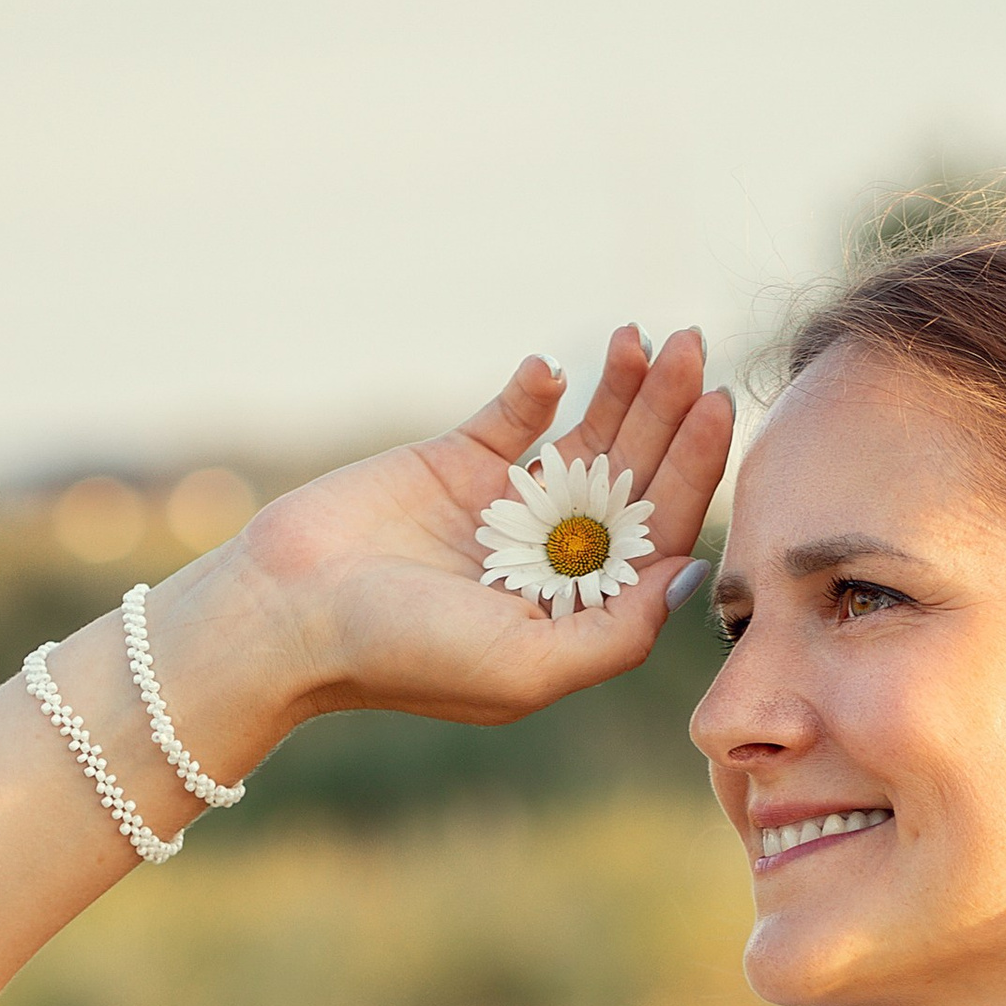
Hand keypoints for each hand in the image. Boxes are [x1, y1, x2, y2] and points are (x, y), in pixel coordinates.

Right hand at [185, 325, 731, 733]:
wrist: (287, 614)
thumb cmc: (403, 658)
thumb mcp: (527, 668)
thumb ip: (617, 633)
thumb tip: (688, 574)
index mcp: (575, 614)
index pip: (655, 536)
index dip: (692, 472)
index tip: (719, 408)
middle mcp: (551, 559)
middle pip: (630, 478)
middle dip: (667, 415)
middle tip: (697, 350)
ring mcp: (505, 509)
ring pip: (584, 439)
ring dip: (621, 389)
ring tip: (651, 338)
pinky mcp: (455, 464)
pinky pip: (513, 415)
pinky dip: (539, 387)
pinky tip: (560, 366)